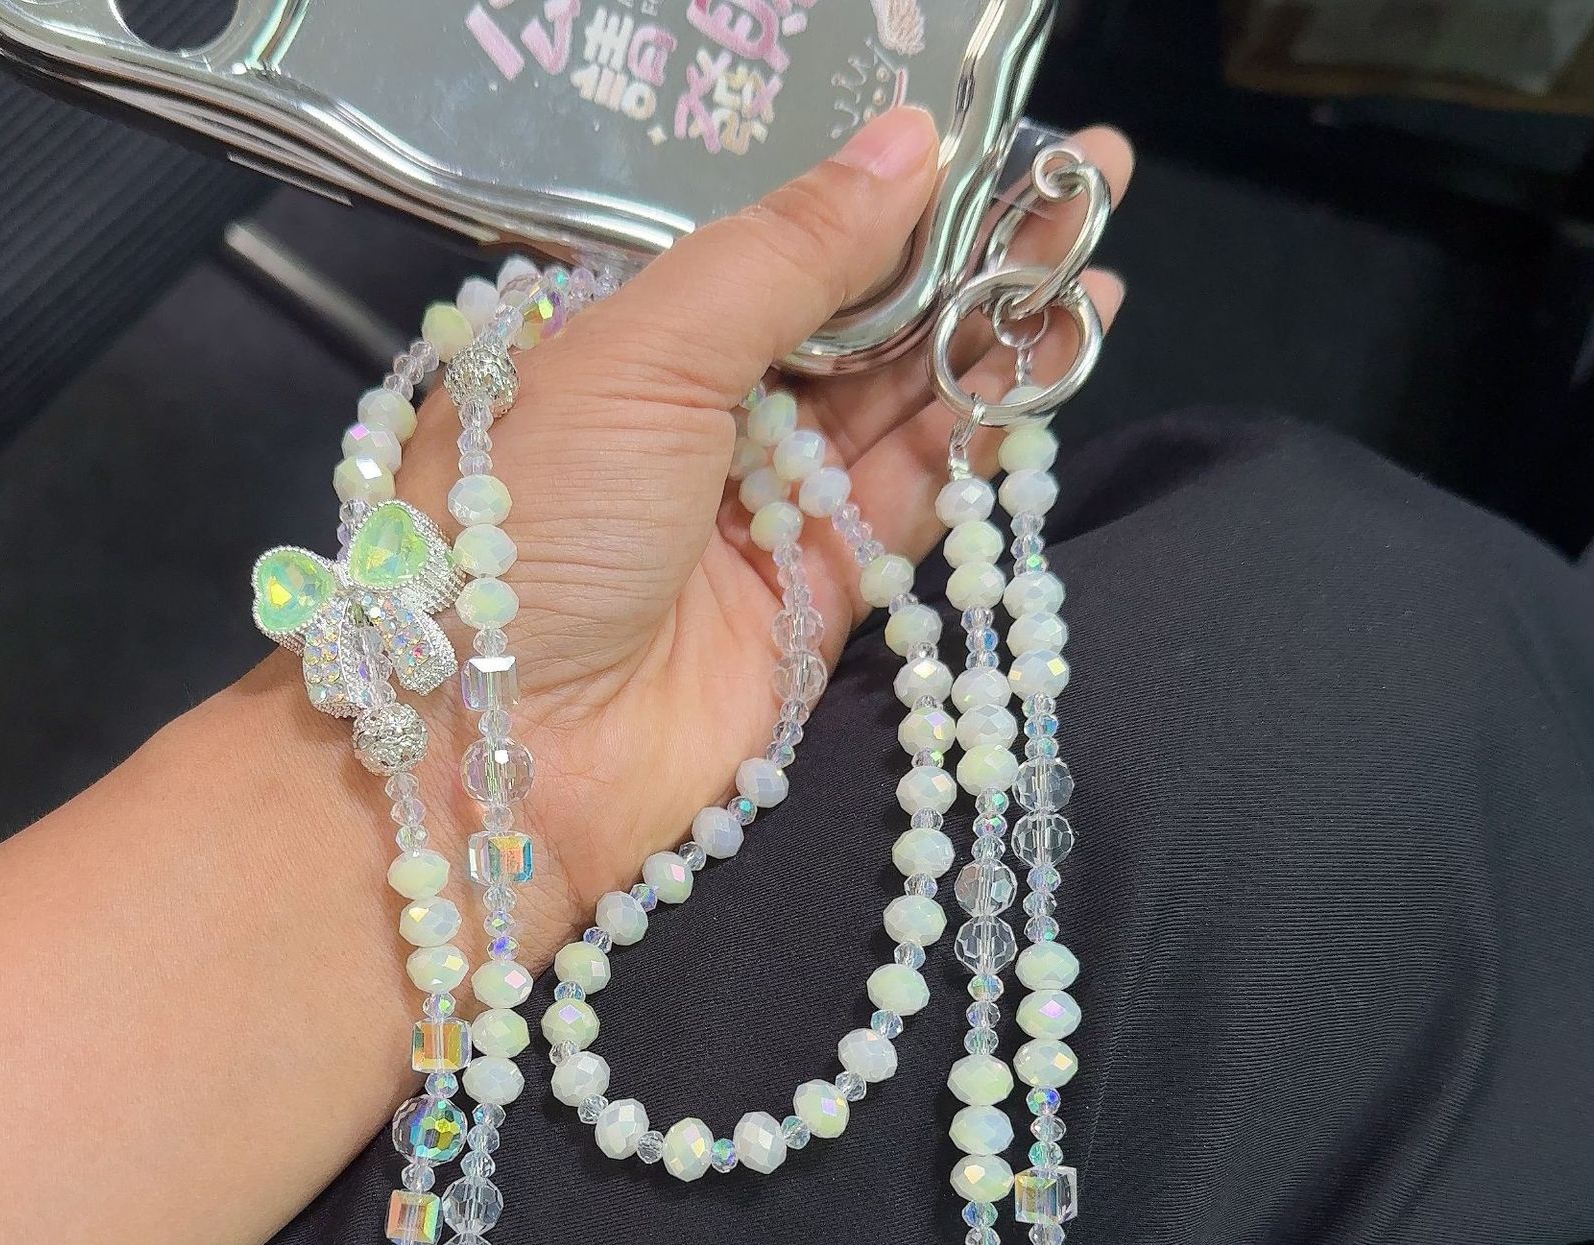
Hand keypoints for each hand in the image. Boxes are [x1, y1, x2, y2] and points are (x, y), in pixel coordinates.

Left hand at [269, 107, 1131, 967]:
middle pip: (855, 326)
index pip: (779, 253)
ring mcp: (758, 518)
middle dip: (967, 259)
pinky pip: (908, 505)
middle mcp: (697, 424)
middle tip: (1088, 182)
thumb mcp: (639, 354)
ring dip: (994, 337)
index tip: (994, 148)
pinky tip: (1055, 362)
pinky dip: (979, 439)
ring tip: (1097, 256)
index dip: (887, 202)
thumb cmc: (531, 525)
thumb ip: (784, 256)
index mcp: (628, 342)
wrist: (496, 751)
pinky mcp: (812, 606)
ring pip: (897, 410)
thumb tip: (908, 142)